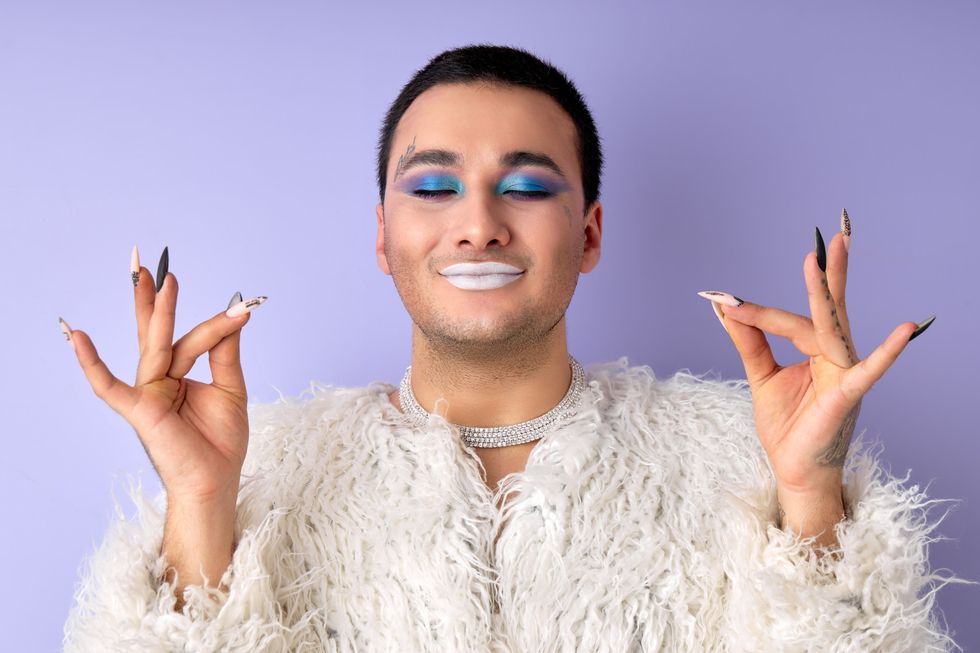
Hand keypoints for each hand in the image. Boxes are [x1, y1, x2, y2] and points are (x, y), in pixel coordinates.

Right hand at [61, 246, 266, 505]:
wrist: (217, 480)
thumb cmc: (221, 441)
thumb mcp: (231, 388)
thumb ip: (226, 353)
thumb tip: (235, 316)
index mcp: (180, 374)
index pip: (194, 339)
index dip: (217, 324)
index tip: (243, 308)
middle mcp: (160, 379)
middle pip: (158, 331)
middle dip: (154, 296)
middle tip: (154, 261)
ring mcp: (147, 392)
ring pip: (157, 346)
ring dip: (158, 312)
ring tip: (158, 277)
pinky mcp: (139, 410)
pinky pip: (109, 386)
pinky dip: (91, 363)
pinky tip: (76, 335)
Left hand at [699, 215, 933, 500]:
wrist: (793, 468)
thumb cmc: (787, 425)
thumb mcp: (761, 376)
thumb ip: (749, 341)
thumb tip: (725, 307)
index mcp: (816, 350)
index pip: (789, 320)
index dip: (756, 311)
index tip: (723, 300)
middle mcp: (835, 355)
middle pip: (825, 309)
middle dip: (826, 273)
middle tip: (828, 235)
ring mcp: (844, 373)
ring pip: (826, 328)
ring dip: (825, 292)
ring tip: (822, 257)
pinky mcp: (848, 395)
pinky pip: (869, 370)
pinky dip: (889, 352)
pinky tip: (906, 329)